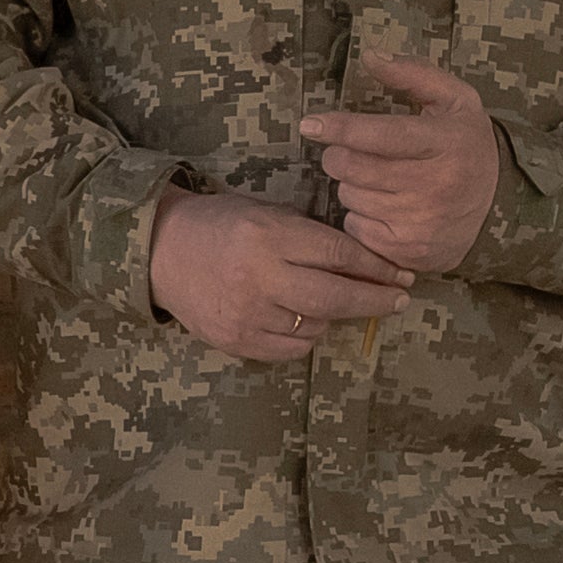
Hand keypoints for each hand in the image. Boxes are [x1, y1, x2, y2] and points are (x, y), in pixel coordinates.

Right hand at [145, 186, 412, 367]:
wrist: (161, 251)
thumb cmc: (222, 225)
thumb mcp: (267, 215)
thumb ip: (310, 238)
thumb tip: (367, 264)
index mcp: (269, 236)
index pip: (339, 255)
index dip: (377, 268)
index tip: (401, 275)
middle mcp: (259, 277)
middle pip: (335, 297)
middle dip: (375, 300)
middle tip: (399, 300)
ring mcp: (246, 314)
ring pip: (316, 325)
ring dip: (334, 315)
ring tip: (333, 302)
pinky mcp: (235, 340)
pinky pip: (291, 348)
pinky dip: (306, 335)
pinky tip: (303, 320)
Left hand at [299, 54, 505, 275]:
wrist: (497, 208)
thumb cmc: (466, 145)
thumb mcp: (454, 100)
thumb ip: (413, 74)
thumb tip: (370, 56)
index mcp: (446, 143)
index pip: (384, 135)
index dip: (343, 129)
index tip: (310, 124)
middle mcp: (436, 185)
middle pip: (356, 169)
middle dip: (340, 156)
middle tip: (348, 151)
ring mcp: (422, 222)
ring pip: (352, 197)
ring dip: (353, 186)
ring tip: (379, 180)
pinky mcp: (409, 251)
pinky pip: (356, 228)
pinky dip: (360, 216)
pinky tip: (384, 208)